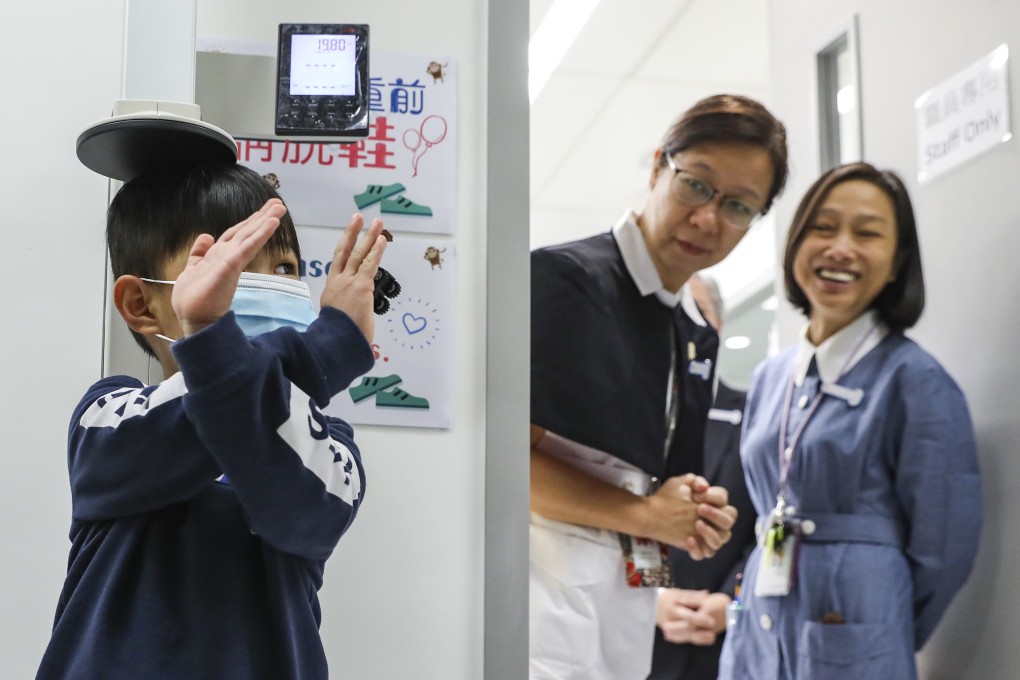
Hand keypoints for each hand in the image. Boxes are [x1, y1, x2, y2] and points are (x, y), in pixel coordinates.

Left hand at [173, 199, 286, 336]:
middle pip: (247, 232)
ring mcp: (232, 261)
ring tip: (280, 209)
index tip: (264, 211)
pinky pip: (248, 246)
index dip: (249, 222)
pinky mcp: (232, 265)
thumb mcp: (192, 269)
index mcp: (220, 256)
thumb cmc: (193, 299)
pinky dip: (260, 234)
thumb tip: (206, 236)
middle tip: (279, 204)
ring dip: (265, 222)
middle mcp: (229, 257)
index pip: (237, 234)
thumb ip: (199, 253)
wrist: (194, 319)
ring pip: (251, 236)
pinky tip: (271, 223)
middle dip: (263, 217)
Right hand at [321, 213, 387, 342]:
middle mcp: (337, 282)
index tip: (349, 235)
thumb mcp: (337, 319)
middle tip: (358, 217)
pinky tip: (382, 239)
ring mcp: (348, 282)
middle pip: (345, 251)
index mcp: (331, 290)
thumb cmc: (338, 337)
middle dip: (352, 233)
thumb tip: (352, 313)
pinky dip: (376, 250)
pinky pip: (369, 263)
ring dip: (368, 236)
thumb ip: (345, 310)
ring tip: (376, 222)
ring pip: (358, 254)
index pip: (338, 263)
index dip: (344, 247)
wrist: (335, 342)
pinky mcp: (360, 286)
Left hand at [644, 474, 737, 558]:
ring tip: (697, 524)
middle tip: (700, 509)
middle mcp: (713, 521)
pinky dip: (698, 549)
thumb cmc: (667, 497)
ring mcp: (705, 536)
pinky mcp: (696, 547)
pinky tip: (688, 540)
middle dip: (717, 515)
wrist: (650, 513)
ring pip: (721, 541)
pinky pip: (705, 554)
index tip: (698, 494)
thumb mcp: (679, 483)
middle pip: (729, 521)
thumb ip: (694, 480)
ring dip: (711, 533)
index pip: (724, 501)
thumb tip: (704, 486)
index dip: (715, 497)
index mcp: (712, 504)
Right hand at [656, 589, 718, 644]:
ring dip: (698, 638)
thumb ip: (692, 595)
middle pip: (686, 628)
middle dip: (700, 632)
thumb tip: (706, 594)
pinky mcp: (669, 632)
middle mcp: (671, 618)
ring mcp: (669, 627)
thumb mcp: (678, 593)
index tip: (711, 621)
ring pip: (684, 636)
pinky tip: (703, 640)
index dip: (700, 619)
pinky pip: (681, 638)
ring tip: (712, 637)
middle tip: (713, 634)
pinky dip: (692, 639)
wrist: (650, 605)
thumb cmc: (667, 597)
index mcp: (674, 607)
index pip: (688, 615)